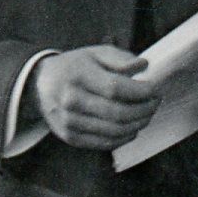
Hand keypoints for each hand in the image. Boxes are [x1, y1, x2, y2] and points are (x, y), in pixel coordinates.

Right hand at [32, 45, 158, 150]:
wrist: (40, 84)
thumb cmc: (74, 67)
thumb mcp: (95, 53)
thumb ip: (121, 58)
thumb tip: (144, 66)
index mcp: (78, 76)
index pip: (116, 88)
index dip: (142, 91)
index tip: (157, 89)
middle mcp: (71, 101)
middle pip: (118, 113)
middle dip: (145, 109)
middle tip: (156, 102)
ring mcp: (69, 122)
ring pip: (115, 131)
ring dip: (139, 124)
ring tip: (147, 113)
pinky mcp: (70, 137)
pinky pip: (105, 143)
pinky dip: (125, 137)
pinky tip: (133, 127)